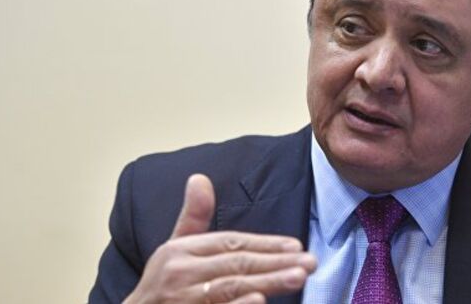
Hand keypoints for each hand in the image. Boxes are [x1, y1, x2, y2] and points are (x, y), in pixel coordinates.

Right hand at [124, 174, 316, 302]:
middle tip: (310, 262)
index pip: (230, 243)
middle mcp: (179, 274)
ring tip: (298, 278)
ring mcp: (181, 300)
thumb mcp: (172, 250)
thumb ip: (193, 218)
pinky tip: (259, 302)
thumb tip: (199, 178)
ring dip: (267, 282)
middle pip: (236, 264)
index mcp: (179, 251)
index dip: (265, 243)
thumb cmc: (161, 288)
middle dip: (277, 262)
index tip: (296, 246)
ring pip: (231, 288)